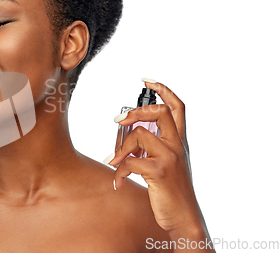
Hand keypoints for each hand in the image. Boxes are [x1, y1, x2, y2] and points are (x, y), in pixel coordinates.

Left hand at [108, 79, 202, 234]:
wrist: (184, 218)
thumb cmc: (172, 191)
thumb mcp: (170, 164)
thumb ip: (155, 147)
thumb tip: (128, 135)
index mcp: (180, 142)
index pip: (178, 107)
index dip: (163, 90)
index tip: (146, 80)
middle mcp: (177, 146)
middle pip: (160, 112)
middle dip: (135, 111)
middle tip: (118, 121)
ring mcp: (169, 158)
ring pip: (139, 134)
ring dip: (121, 147)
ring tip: (114, 161)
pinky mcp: (159, 172)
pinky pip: (130, 162)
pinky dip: (118, 171)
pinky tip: (117, 181)